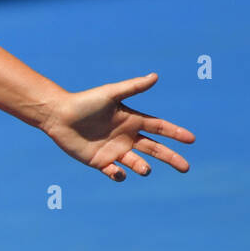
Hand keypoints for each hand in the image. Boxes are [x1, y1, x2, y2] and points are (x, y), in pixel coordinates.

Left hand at [41, 72, 193, 181]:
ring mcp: (114, 150)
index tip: (191, 139)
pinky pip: (114, 172)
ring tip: (144, 168)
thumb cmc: (84, 102)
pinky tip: (117, 171)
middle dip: (171, 157)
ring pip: (136, 162)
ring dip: (143, 167)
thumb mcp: (110, 94)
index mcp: (131, 120)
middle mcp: (126, 137)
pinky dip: (119, 174)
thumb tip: (155, 76)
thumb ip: (132, 87)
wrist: (58, 115)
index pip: (159, 128)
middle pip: (154, 149)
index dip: (175, 133)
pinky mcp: (99, 161)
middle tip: (186, 168)